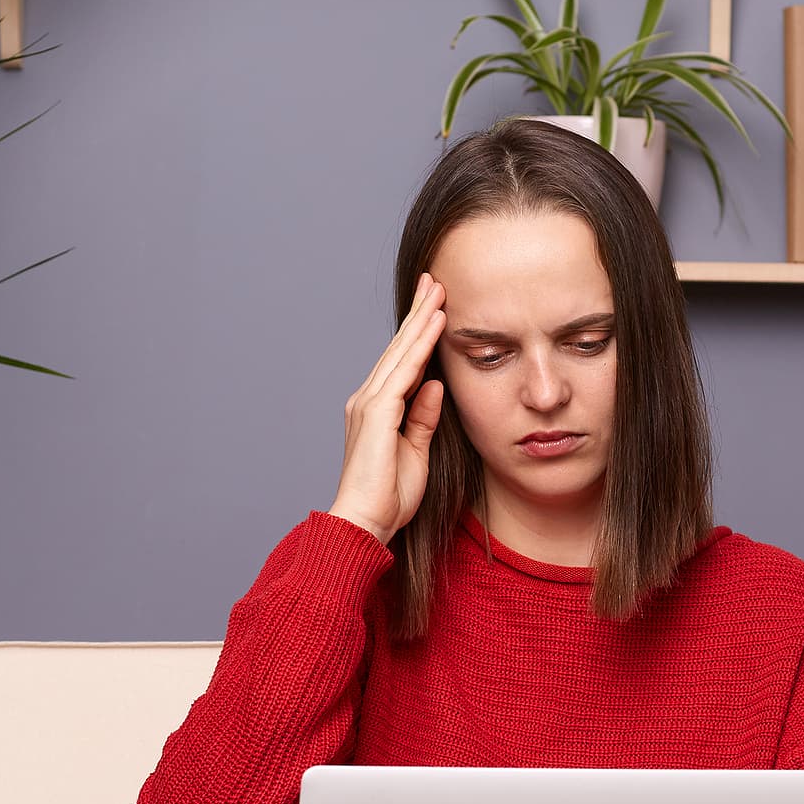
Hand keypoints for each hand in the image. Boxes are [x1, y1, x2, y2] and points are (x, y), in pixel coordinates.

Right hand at [326, 271, 446, 544]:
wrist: (364, 523)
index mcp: (377, 410)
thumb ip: (423, 418)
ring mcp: (369, 404)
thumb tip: (434, 384)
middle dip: (418, 312)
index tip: (436, 306)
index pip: (402, 362)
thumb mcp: (416, 453)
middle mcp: (368, 400)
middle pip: (399, 347)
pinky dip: (420, 345)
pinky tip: (435, 323)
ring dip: (421, 319)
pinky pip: (404, 370)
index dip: (419, 332)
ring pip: (400, 351)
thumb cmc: (387, 498)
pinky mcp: (376, 413)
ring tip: (439, 290)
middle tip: (435, 280)